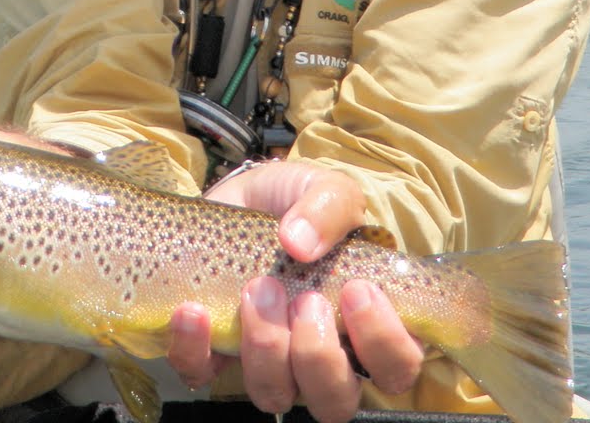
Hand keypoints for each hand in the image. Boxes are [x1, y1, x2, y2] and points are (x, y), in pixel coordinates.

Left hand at [165, 160, 423, 422]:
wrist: (238, 196)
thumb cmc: (295, 201)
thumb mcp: (324, 188)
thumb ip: (328, 207)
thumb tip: (300, 242)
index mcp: (364, 323)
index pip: (397, 367)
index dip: (384, 343)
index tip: (358, 292)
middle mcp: (322, 355)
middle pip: (336, 400)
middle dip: (319, 357)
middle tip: (305, 300)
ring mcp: (268, 360)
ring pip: (275, 395)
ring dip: (266, 348)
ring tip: (257, 290)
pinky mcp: (214, 350)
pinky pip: (203, 373)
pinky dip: (194, 348)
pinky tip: (192, 311)